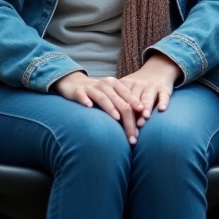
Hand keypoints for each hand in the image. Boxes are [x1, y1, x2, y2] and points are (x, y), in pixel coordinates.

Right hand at [51, 54, 181, 143]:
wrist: (74, 82)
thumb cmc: (96, 92)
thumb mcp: (111, 95)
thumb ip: (122, 104)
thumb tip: (138, 123)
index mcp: (116, 85)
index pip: (130, 98)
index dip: (138, 111)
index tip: (144, 125)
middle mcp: (106, 84)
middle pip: (120, 101)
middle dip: (127, 119)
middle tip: (132, 136)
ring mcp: (91, 87)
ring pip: (103, 97)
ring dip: (110, 108)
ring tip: (117, 118)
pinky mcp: (78, 91)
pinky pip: (82, 96)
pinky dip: (85, 100)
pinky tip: (88, 107)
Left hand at [118, 54, 183, 134]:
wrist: (157, 70)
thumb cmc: (137, 86)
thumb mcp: (126, 88)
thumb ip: (118, 101)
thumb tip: (105, 122)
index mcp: (126, 84)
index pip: (121, 99)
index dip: (119, 110)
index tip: (116, 122)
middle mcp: (138, 85)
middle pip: (133, 100)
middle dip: (132, 113)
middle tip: (131, 126)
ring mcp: (152, 86)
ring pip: (148, 97)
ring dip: (146, 107)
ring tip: (145, 117)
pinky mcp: (164, 88)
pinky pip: (164, 95)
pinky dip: (163, 101)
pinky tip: (161, 108)